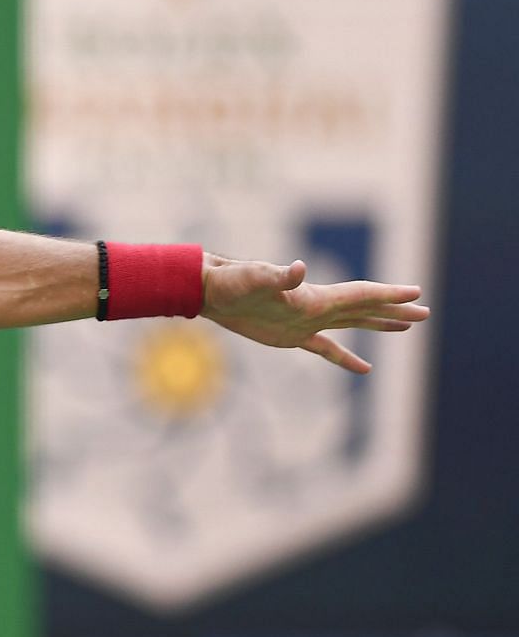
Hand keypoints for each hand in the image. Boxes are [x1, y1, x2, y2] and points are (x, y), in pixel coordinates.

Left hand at [201, 255, 428, 373]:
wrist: (212, 292)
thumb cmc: (234, 282)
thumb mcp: (256, 279)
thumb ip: (279, 276)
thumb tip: (299, 267)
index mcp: (316, 296)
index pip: (361, 294)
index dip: (388, 294)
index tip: (417, 293)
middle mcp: (317, 306)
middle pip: (365, 308)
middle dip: (395, 310)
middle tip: (425, 313)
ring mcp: (306, 322)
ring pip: (353, 324)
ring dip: (378, 324)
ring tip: (406, 326)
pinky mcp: (291, 337)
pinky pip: (326, 349)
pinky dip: (345, 358)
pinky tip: (364, 368)